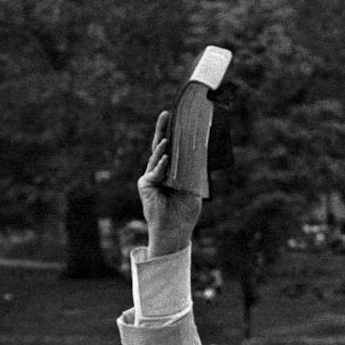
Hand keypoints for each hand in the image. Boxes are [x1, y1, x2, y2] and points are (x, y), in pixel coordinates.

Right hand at [137, 111, 201, 258]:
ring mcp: (151, 176)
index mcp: (172, 170)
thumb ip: (193, 173)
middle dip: (162, 130)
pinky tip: (166, 158)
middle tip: (166, 114)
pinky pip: (155, 172)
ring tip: (168, 138)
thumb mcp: (193, 188)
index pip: (173, 148)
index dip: (174, 133)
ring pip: (156, 157)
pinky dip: (161, 165)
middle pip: (160, 146)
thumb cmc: (185, 211)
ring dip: (163, 147)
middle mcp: (160, 170)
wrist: (175, 229)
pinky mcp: (146, 184)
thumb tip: (198, 154)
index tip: (178, 118)